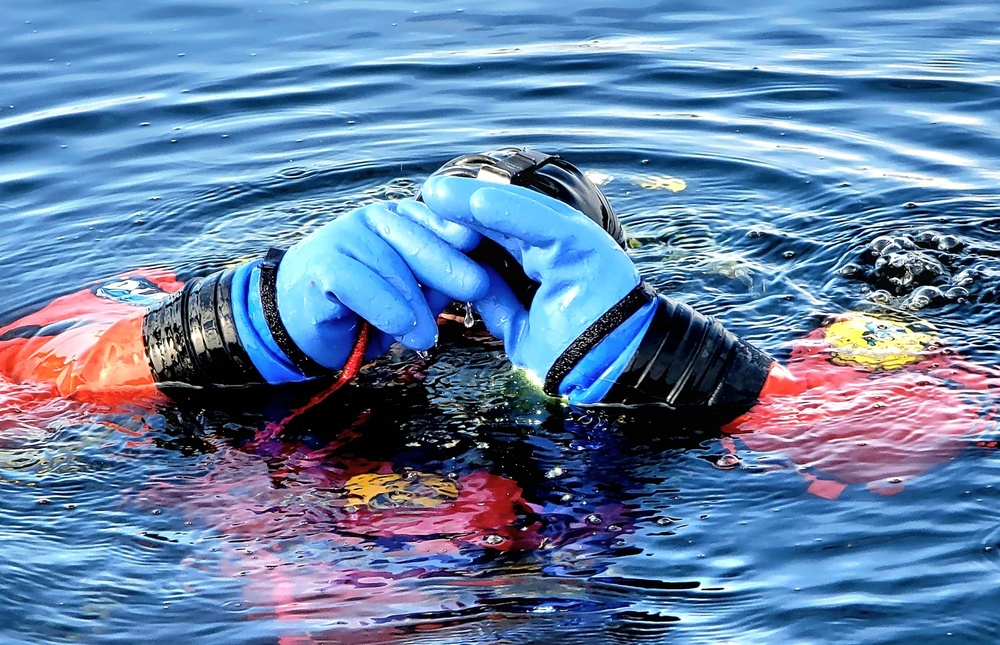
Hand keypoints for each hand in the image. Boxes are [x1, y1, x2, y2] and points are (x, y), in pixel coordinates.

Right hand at [238, 199, 489, 382]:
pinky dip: (382, 307)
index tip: (490, 252)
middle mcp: (373, 221)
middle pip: (419, 239)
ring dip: (413, 303)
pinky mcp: (322, 265)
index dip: (465, 239)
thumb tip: (477, 282)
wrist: (297, 324)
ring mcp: (344, 238)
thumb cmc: (361, 311)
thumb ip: (435, 285)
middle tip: (477, 288)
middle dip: (450, 265)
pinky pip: (357, 283)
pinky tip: (400, 328)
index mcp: (400, 222)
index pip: (439, 223)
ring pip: (390, 264)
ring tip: (426, 336)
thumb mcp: (409, 298)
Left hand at [419, 176, 656, 402]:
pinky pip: (542, 222)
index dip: (464, 228)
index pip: (498, 237)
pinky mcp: (585, 244)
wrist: (611, 372)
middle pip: (504, 220)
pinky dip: (509, 210)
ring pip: (520, 214)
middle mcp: (557, 248)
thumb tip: (472, 280)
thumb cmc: (573, 356)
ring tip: (439, 194)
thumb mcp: (520, 328)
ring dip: (477, 202)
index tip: (428, 221)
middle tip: (425, 196)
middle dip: (462, 208)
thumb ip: (497, 301)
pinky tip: (476, 201)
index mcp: (545, 265)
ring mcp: (573, 243)